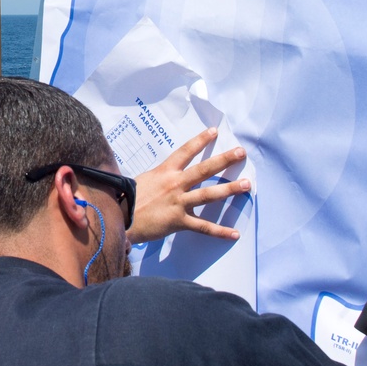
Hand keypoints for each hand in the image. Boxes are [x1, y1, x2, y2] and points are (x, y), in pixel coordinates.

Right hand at [126, 127, 249, 243]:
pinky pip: (203, 227)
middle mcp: (175, 184)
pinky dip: (220, 231)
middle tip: (241, 152)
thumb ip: (160, 176)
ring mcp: (178, 202)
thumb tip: (169, 174)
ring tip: (246, 185)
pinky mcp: (179, 221)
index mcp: (165, 171)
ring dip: (229, 189)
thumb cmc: (128, 197)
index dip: (201, 140)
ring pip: (208, 194)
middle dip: (224, 160)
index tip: (215, 131)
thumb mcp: (145, 179)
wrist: (119, 217)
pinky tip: (234, 233)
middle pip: (203, 169)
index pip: (186, 151)